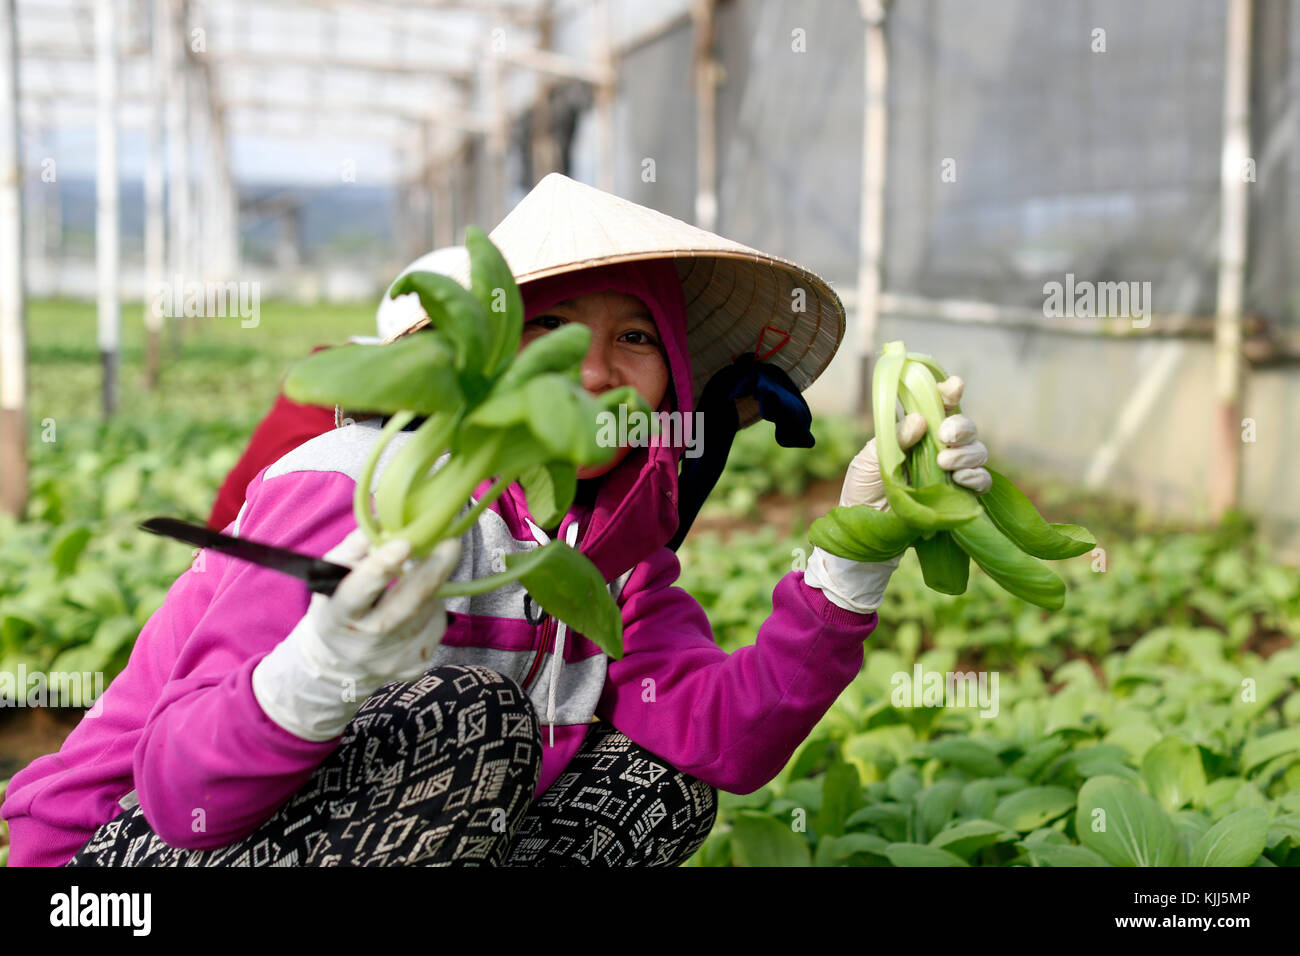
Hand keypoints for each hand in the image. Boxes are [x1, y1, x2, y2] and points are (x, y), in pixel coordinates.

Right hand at [252, 529, 461, 740]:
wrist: (343, 662)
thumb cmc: (340, 605)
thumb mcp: (332, 576)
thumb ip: (355, 547)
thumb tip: (383, 520)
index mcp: (338, 616)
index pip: (357, 592)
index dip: (380, 567)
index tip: (405, 543)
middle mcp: (365, 644)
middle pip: (407, 605)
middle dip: (432, 571)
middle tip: (451, 544)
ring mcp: (393, 660)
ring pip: (427, 611)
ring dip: (429, 589)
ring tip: (418, 581)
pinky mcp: (415, 667)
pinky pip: (435, 628)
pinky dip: (431, 611)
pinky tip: (417, 610)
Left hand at [839, 376, 990, 510]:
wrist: (865, 524)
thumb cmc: (865, 487)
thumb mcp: (870, 459)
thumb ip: (895, 438)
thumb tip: (919, 420)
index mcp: (918, 431)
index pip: (940, 406)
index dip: (950, 394)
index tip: (953, 386)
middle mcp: (940, 448)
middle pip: (966, 428)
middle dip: (961, 427)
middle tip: (945, 436)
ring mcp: (952, 471)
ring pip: (978, 451)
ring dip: (966, 454)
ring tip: (943, 462)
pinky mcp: (959, 496)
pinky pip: (983, 481)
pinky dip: (977, 477)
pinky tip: (960, 479)